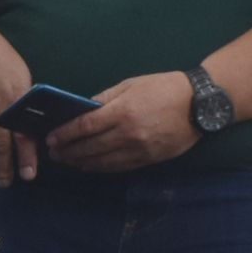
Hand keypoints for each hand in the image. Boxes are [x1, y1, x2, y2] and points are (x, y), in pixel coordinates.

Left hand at [43, 73, 202, 176]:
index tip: (51, 138)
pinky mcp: (148, 160)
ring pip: (102, 162)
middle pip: (90, 147)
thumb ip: (105, 98)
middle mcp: (128, 134)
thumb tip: (83, 110)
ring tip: (67, 161)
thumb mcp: (132, 84)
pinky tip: (89, 166)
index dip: (65, 134)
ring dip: (81, 163)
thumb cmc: (164, 88)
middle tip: (53, 153)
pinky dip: (101, 168)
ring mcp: (139, 150)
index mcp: (123, 111)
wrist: (200, 105)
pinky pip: (118, 167)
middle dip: (68, 151)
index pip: (85, 127)